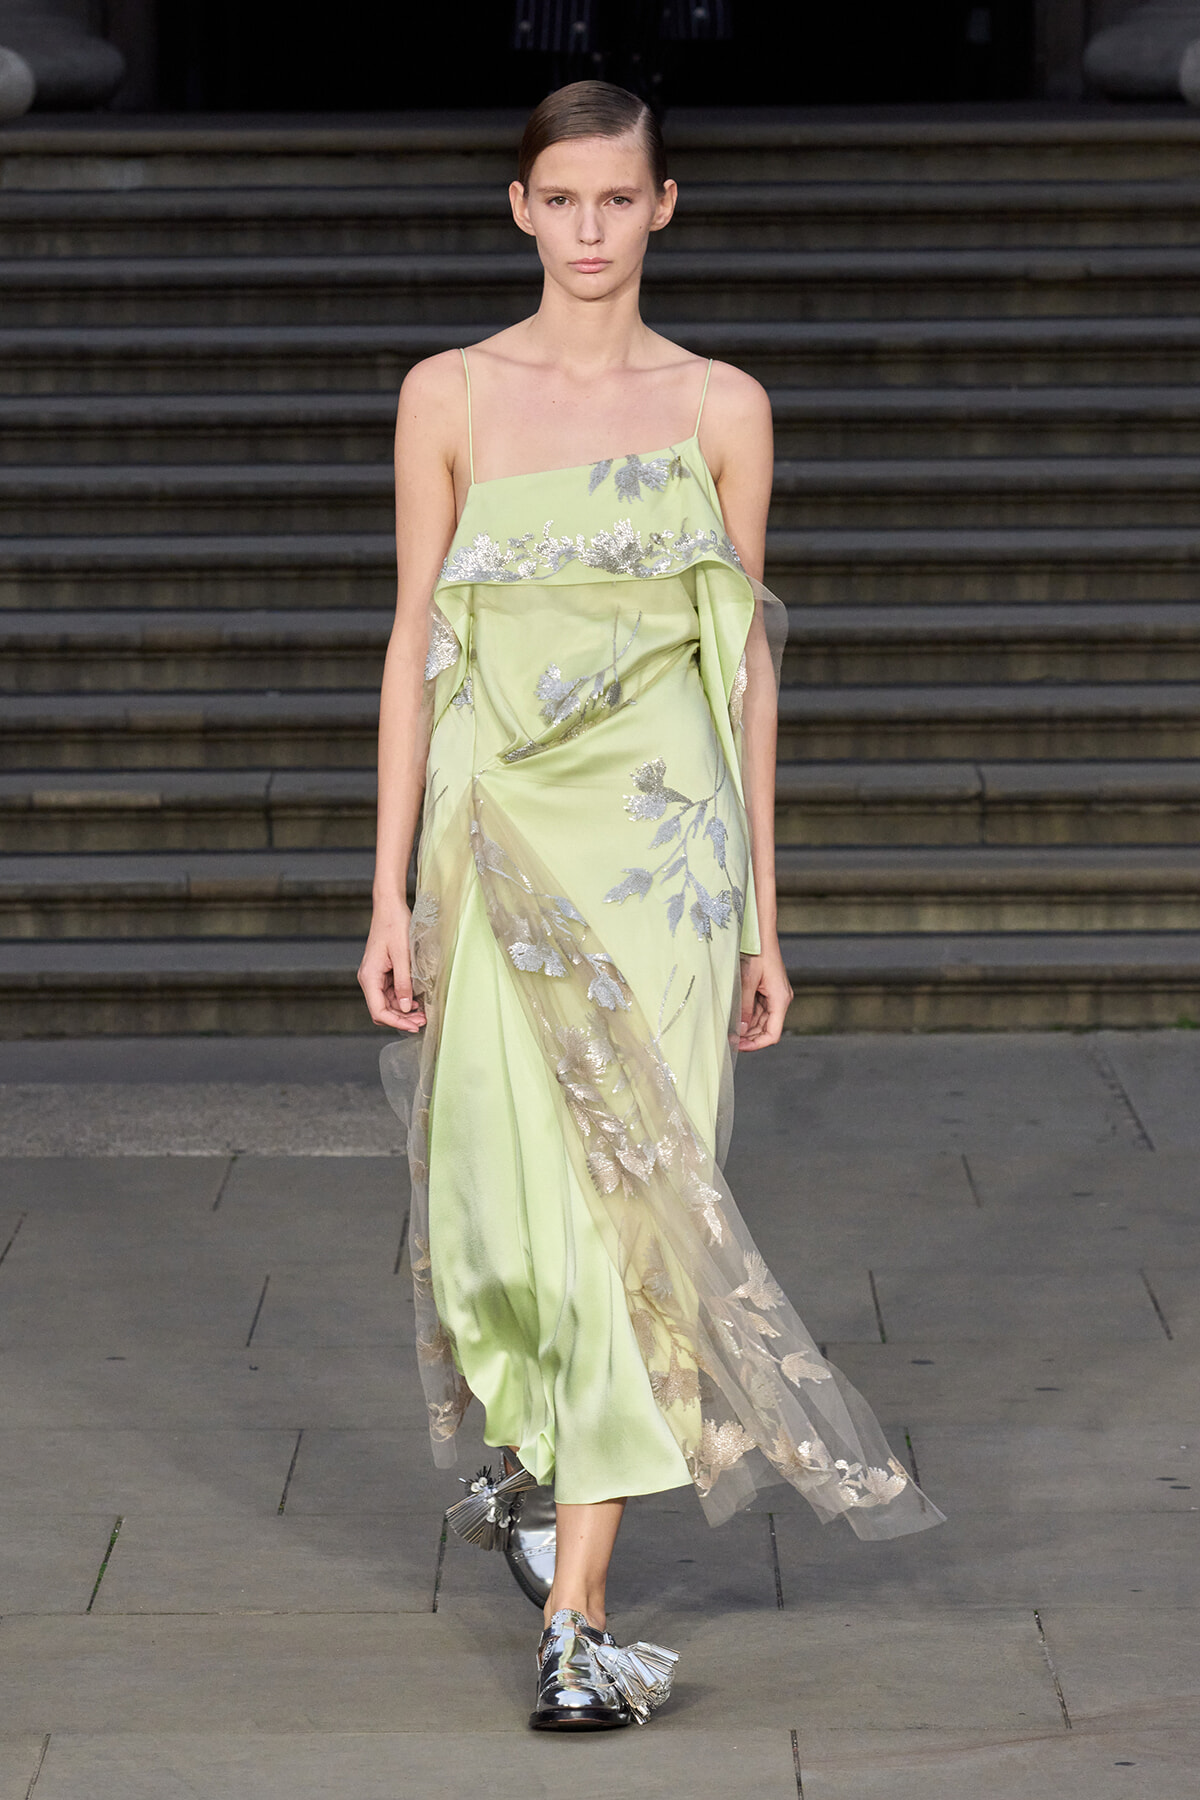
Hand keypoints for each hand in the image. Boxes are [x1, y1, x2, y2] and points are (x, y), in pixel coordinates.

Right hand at [358, 903, 427, 1031]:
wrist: (389, 907)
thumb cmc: (395, 925)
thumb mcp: (403, 955)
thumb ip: (404, 982)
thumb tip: (405, 1008)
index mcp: (369, 976)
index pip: (379, 1010)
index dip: (396, 1022)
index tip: (415, 1026)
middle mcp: (368, 979)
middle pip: (381, 1010)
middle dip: (401, 1019)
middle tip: (423, 1022)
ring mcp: (374, 976)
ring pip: (387, 1003)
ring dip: (403, 1011)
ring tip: (422, 1014)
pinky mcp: (382, 973)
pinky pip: (391, 993)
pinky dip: (403, 1000)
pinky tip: (416, 1002)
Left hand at [738, 942, 791, 1049]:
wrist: (761, 935)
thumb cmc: (757, 953)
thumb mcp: (747, 981)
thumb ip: (744, 1006)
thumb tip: (740, 1029)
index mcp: (780, 1000)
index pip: (772, 1034)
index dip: (756, 1044)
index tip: (739, 1046)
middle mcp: (780, 1000)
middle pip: (767, 1029)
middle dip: (749, 1037)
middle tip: (730, 1040)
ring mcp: (775, 996)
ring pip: (762, 1021)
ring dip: (747, 1028)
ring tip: (730, 1030)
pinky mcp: (768, 991)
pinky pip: (759, 1010)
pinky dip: (748, 1016)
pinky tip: (735, 1017)